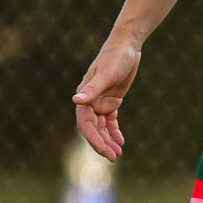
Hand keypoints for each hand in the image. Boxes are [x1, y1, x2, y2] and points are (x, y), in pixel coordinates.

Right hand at [73, 40, 140, 161]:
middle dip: (101, 144)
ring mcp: (101, 101)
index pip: (85, 124)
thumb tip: (75, 100)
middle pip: (93, 129)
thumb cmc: (115, 58)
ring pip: (102, 127)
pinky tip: (121, 141)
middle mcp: (90, 101)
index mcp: (85, 96)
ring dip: (108, 140)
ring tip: (118, 153)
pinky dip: (114, 131)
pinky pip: (111, 120)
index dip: (93, 139)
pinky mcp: (112, 100)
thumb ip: (92, 89)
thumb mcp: (106, 74)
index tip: (104, 151)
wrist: (127, 45)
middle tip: (114, 157)